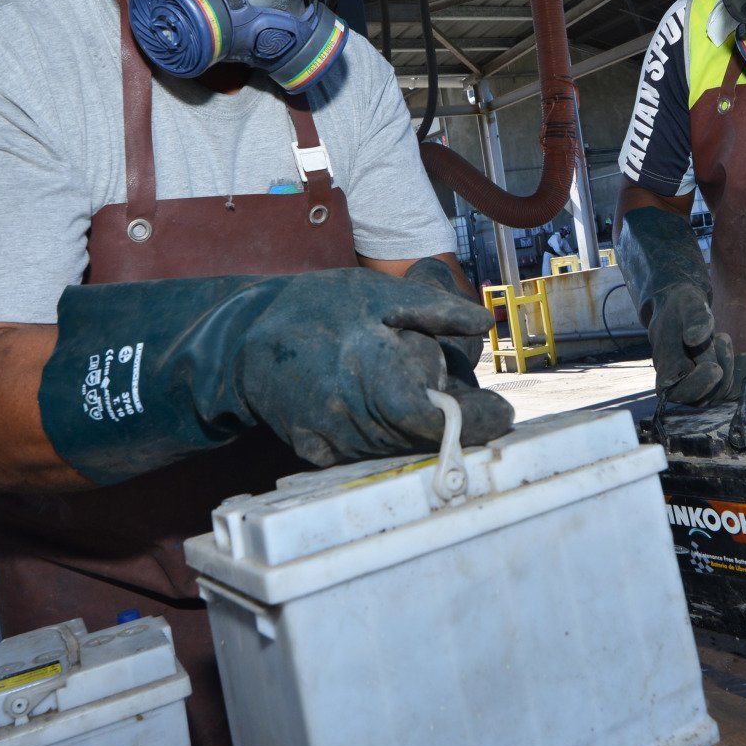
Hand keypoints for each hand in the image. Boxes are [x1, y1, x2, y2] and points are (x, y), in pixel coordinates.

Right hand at [239, 269, 512, 464]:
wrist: (241, 337)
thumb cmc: (314, 308)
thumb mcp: (374, 292)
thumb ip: (432, 308)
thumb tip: (484, 323)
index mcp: (369, 376)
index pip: (432, 419)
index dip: (474, 422)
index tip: (504, 413)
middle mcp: (349, 417)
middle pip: (420, 439)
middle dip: (456, 425)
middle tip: (478, 404)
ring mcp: (329, 440)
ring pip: (396, 450)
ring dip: (421, 432)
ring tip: (429, 399)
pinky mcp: (315, 452)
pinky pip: (366, 453)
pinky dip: (387, 438)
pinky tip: (387, 412)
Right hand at [647, 281, 745, 406]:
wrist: (683, 310)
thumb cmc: (682, 306)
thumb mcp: (687, 302)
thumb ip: (693, 318)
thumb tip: (695, 338)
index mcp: (665, 368)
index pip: (679, 390)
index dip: (698, 384)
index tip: (714, 368)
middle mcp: (680, 384)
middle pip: (704, 396)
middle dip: (720, 369)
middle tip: (722, 337)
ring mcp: (699, 387)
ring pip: (721, 394)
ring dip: (732, 368)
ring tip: (723, 337)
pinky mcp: (716, 385)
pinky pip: (734, 390)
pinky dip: (744, 374)